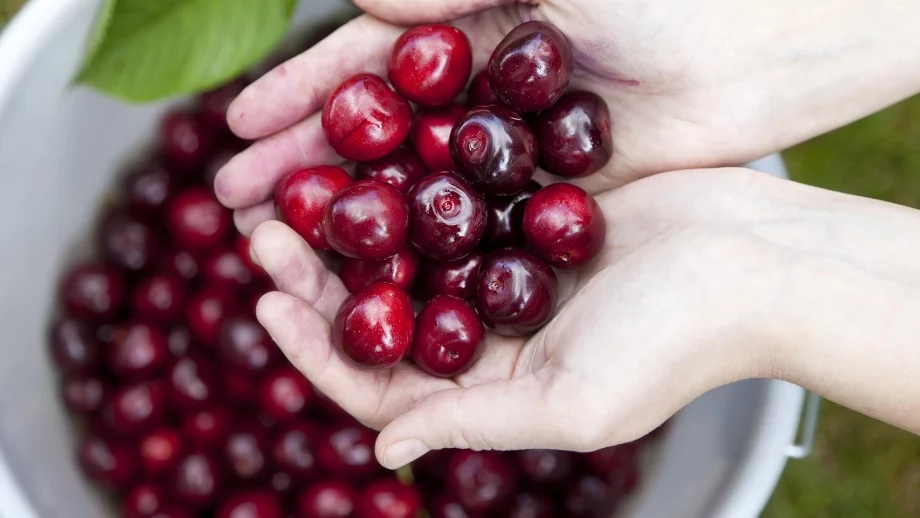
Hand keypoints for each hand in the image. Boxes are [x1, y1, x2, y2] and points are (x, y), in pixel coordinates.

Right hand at [214, 0, 919, 234]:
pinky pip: (463, 229)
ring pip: (406, 191)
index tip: (238, 126)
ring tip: (285, 250)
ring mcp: (500, 157)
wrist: (746, 63)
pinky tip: (376, 279)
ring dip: (348, 220)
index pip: (360, 68)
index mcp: (462, 36)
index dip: (298, 95)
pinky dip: (420, 252)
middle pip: (370, 137)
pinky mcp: (534, 200)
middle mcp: (470, 100)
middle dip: (303, 167)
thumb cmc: (654, 5)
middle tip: (235, 205)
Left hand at [250, 168, 804, 468]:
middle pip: (380, 309)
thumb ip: (473, 422)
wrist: (754, 261)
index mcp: (490, 388)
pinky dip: (409, 184)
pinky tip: (370, 155)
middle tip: (265, 231)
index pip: (380, 381)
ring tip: (299, 189)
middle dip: (318, 276)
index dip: (317, 349)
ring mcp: (505, 269)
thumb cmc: (676, 342)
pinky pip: (451, 200)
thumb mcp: (570, 404)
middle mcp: (488, 333)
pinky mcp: (526, 214)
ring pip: (406, 250)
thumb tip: (382, 453)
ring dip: (353, 226)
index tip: (266, 305)